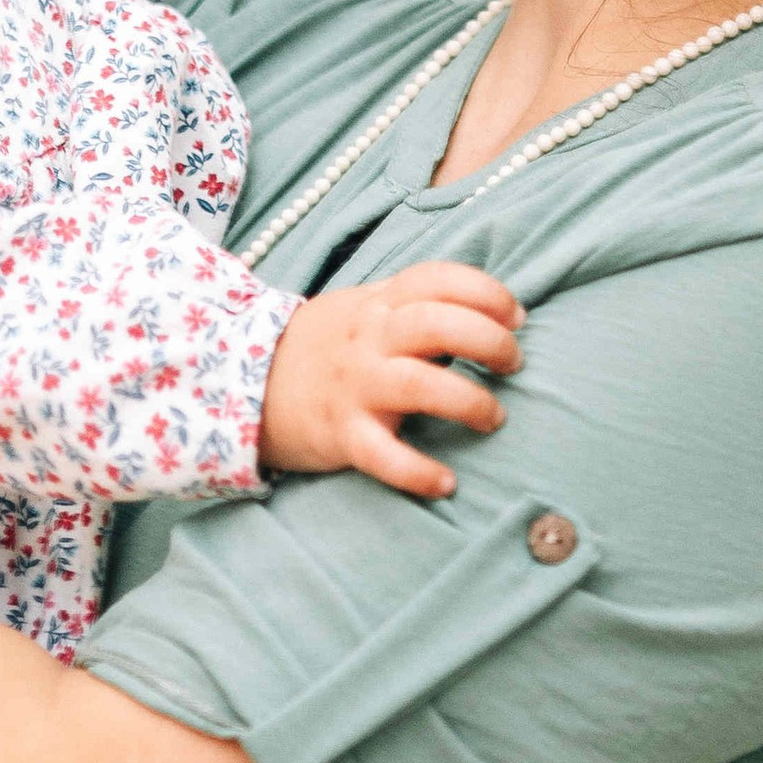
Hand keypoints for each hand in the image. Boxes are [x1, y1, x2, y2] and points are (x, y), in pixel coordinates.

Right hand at [258, 259, 520, 500]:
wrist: (246, 387)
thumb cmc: (326, 349)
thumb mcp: (363, 310)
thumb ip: (415, 306)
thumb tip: (491, 314)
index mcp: (378, 304)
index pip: (437, 278)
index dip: (486, 292)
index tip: (516, 317)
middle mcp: (368, 339)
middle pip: (436, 324)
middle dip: (489, 341)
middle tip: (513, 363)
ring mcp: (355, 387)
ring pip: (419, 385)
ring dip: (468, 401)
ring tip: (492, 418)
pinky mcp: (342, 434)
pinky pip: (383, 456)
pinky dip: (419, 472)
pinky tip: (446, 483)